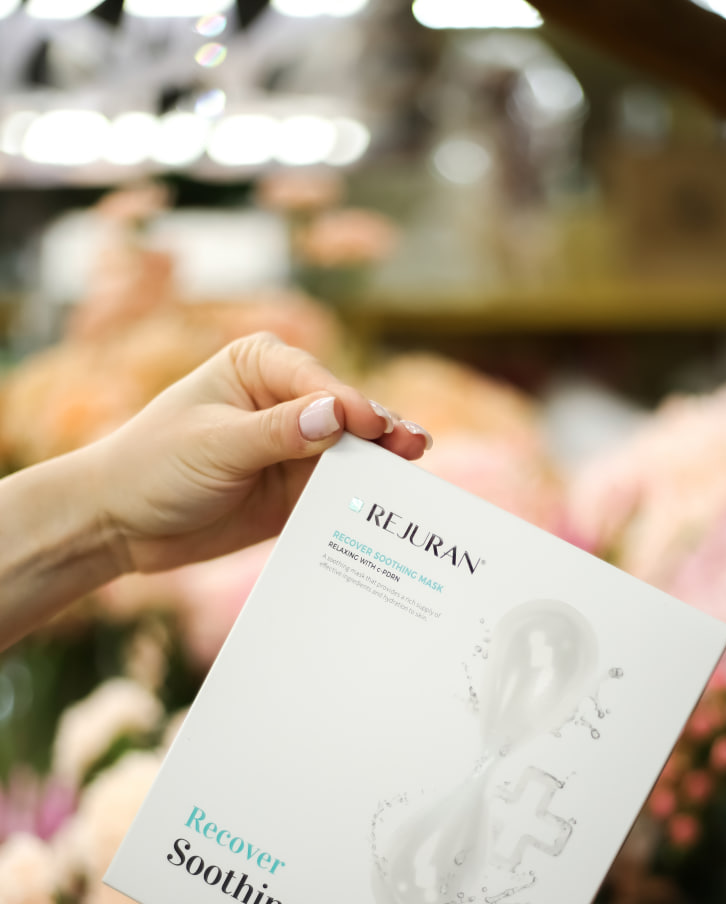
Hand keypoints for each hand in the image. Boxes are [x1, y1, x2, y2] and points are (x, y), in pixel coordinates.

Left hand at [94, 331, 430, 574]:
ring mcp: (296, 449)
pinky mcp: (298, 492)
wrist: (121, 524)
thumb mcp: (214, 446)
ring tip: (411, 477)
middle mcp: (286, 401)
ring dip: (379, 469)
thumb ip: (276, 433)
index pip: (317, 382)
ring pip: (351, 457)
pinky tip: (385, 511)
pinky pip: (338, 496)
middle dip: (379, 434)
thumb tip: (333, 415)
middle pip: (347, 417)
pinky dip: (360, 504)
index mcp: (261, 366)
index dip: (349, 404)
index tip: (372, 427)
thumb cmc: (153, 465)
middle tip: (413, 449)